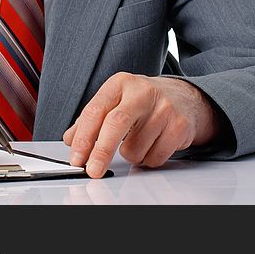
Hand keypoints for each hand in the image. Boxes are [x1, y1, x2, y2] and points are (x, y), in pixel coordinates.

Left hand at [62, 73, 220, 177]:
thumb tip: (71, 139)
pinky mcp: (179, 126)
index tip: (76, 157)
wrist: (184, 97)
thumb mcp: (115, 100)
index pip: (95, 111)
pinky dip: (148, 158)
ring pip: (135, 148)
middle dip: (101, 152)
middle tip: (93, 170)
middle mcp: (142, 92)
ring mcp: (164, 108)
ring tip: (138, 141)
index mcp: (120, 83)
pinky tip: (153, 143)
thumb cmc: (143, 100)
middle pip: (116, 124)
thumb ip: (91, 118)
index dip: (83, 137)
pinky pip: (155, 157)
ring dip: (130, 155)